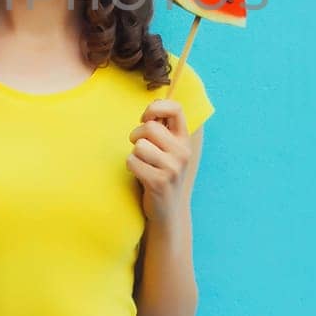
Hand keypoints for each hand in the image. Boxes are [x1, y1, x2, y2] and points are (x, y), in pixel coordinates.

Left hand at [127, 99, 192, 221]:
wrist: (168, 210)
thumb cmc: (161, 172)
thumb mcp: (168, 149)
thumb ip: (163, 128)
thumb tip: (153, 105)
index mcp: (184, 140)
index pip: (176, 108)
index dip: (156, 108)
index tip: (147, 118)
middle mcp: (182, 152)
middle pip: (150, 128)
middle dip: (136, 135)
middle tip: (139, 147)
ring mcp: (172, 168)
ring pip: (139, 146)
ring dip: (134, 154)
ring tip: (142, 163)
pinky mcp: (159, 182)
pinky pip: (132, 162)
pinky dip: (130, 166)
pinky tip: (140, 175)